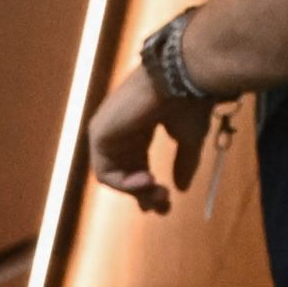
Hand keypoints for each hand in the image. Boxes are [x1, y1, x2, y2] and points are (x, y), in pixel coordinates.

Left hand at [84, 62, 211, 213]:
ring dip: (137, 191)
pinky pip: (105, 173)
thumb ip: (183, 163)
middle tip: (162, 207)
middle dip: (144, 193)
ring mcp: (106, 130)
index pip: (136, 163)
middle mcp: (120, 129)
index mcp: (139, 126)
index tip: (165, 204)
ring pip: (114, 176)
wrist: (180, 80)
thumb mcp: (189, 139)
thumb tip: (181, 189)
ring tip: (158, 193)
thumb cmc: (187, 103)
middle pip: (124, 172)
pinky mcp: (98, 133)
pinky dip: (124, 184)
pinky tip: (147, 181)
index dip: (148, 187)